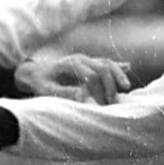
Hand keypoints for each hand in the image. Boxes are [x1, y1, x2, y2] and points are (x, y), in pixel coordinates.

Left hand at [15, 54, 131, 103]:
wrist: (35, 72)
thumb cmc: (41, 83)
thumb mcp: (47, 90)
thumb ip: (64, 93)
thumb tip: (83, 97)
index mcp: (70, 64)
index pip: (91, 75)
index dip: (96, 91)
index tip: (98, 105)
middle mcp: (80, 59)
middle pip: (102, 67)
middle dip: (110, 85)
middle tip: (111, 103)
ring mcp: (86, 60)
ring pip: (107, 63)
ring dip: (118, 75)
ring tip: (126, 88)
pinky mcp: (90, 63)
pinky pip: (106, 62)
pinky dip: (116, 66)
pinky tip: (128, 67)